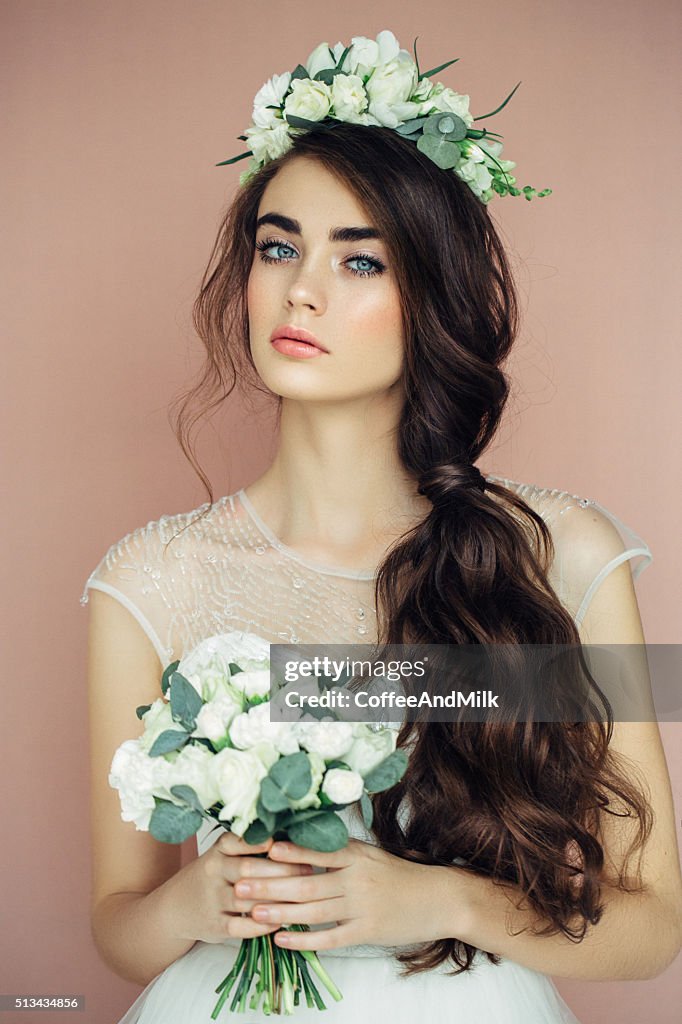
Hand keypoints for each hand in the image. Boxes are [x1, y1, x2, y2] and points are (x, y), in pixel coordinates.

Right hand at [159, 833, 314, 944]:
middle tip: (309, 871)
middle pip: (249, 868)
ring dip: (277, 899)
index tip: (292, 845)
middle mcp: (213, 870)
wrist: (174, 909)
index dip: (266, 842)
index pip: (241, 840)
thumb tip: (293, 841)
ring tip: (303, 897)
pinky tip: (280, 922)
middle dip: (282, 871)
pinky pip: (241, 926)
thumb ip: (249, 848)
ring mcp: (213, 899)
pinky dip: (262, 925)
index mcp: (218, 850)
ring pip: (248, 898)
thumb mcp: (222, 856)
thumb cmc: (212, 877)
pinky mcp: (214, 925)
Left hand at [233, 837, 453, 950]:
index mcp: (356, 854)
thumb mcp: (371, 855)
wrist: (438, 898)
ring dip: (280, 912)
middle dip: (270, 884)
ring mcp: (361, 905)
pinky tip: (282, 939)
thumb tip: (304, 847)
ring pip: (313, 910)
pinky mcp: (367, 931)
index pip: (315, 851)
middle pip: (306, 881)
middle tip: (240, 884)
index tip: (260, 849)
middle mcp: (356, 877)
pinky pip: (330, 937)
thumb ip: (341, 854)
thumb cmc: (399, 875)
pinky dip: (304, 939)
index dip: (287, 851)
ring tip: (252, 913)